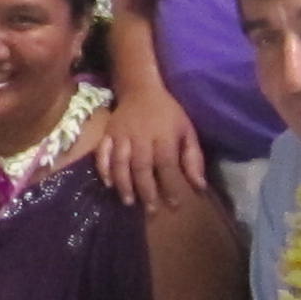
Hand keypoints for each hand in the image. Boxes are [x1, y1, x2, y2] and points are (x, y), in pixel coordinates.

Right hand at [97, 83, 210, 212]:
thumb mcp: (187, 130)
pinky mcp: (107, 134)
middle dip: (146, 190)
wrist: (140, 89)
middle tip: (151, 210)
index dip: (170, 185)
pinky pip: (102, 152)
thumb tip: (199, 186)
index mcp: (164, 135)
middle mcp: (141, 136)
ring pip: (120, 162)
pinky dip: (103, 168)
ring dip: (124, 183)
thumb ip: (193, 158)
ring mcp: (121, 135)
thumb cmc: (167, 113)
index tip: (174, 205)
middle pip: (142, 166)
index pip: (167, 164)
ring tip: (129, 202)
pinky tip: (108, 184)